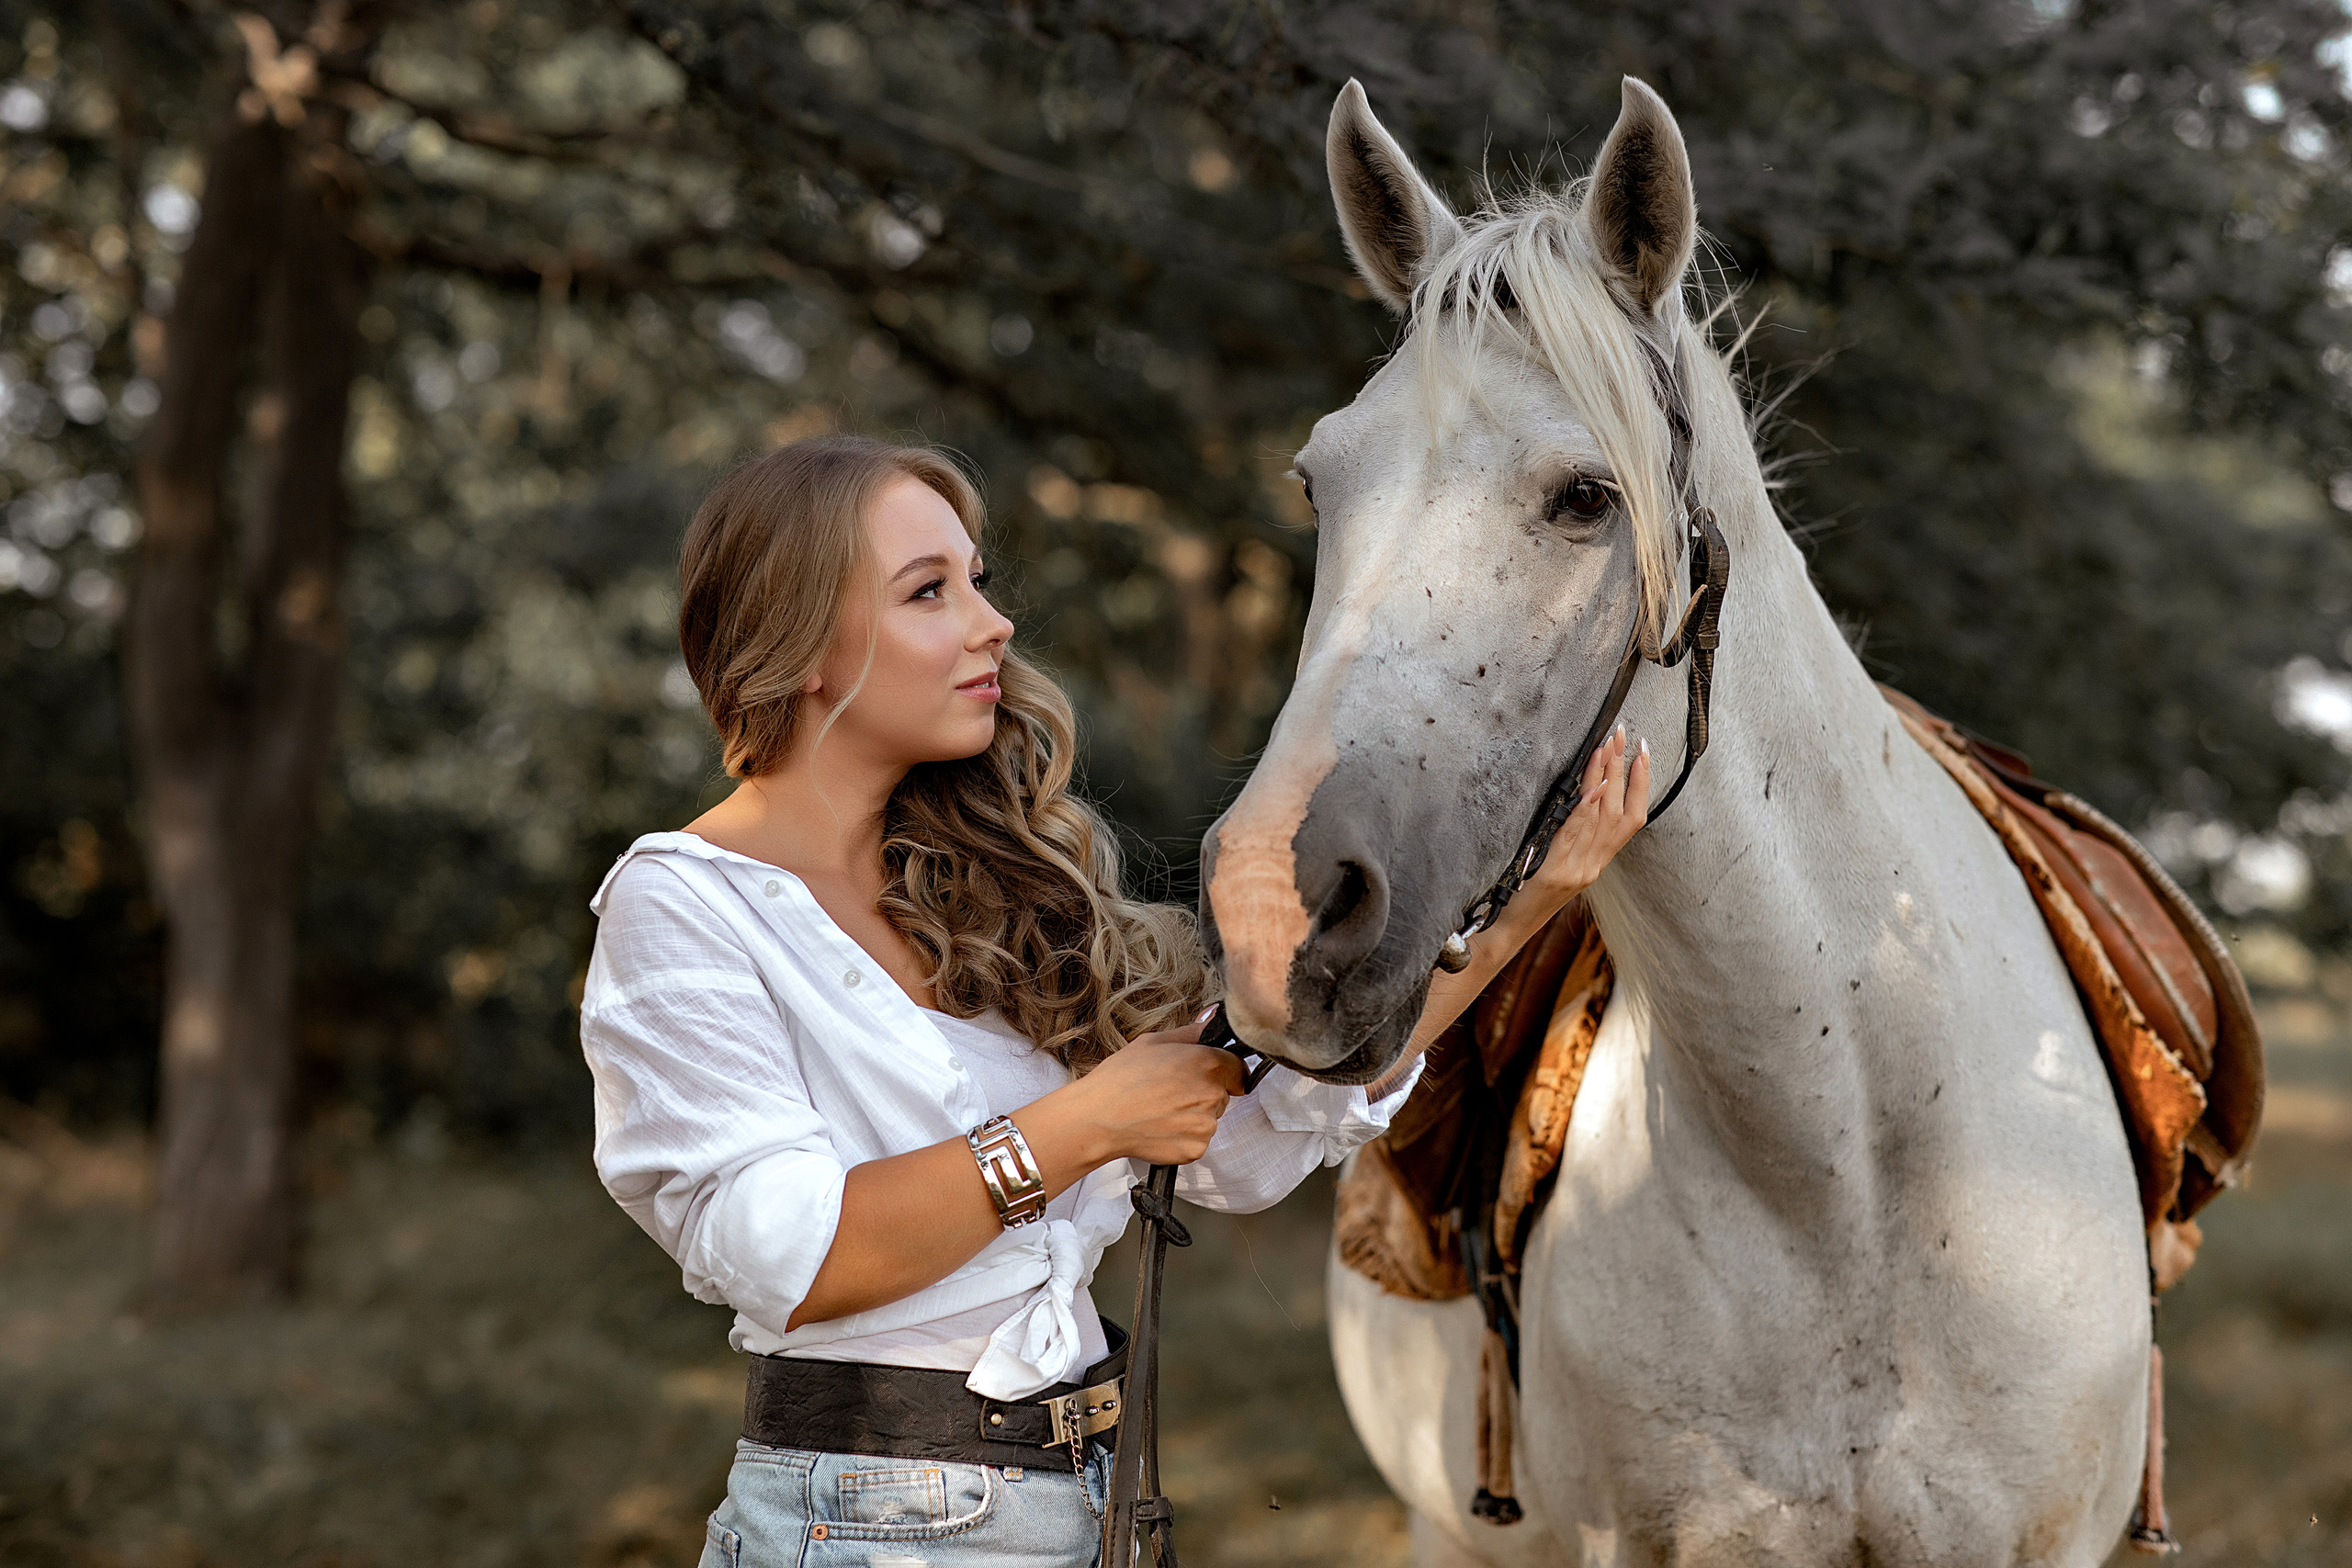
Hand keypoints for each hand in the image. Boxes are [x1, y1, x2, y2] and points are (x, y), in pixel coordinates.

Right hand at [1063, 1018, 1245, 1165]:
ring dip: (1193, 1116)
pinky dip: (1184, 1137)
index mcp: (1206, 1062)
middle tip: (1171, 1092)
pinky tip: (1160, 1128)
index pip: (1239, 1068)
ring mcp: (1206, 1124)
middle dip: (1203, 1093)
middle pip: (1223, 1094)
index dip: (1223, 1071)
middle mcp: (1212, 1094)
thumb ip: (1190, 1033)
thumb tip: (1211, 1020)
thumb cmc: (1120, 1079)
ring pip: (1210, 1118)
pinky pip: (1198, 1141)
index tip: (1206, 1076)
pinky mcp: (1196, 1148)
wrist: (1098, 1118)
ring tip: (1161, 1110)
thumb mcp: (1153, 1042)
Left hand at [1522, 724, 1651, 911]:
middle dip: (1624, 768)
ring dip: (1605, 777)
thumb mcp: (1554, 864)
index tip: (1643, 751)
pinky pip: (1574, 834)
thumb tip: (1581, 793)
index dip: (1641, 784)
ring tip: (1608, 745)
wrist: (1505, 930)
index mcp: (1595, 863)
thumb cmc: (1524, 895)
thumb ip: (1570, 835)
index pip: (1631, 819)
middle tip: (1624, 733)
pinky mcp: (1555, 873)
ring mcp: (1576, 870)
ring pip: (1600, 818)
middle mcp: (1593, 866)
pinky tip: (1592, 787)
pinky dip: (1585, 809)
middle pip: (1618, 812)